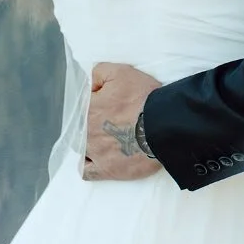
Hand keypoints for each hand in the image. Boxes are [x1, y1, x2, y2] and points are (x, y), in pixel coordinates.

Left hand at [83, 63, 162, 181]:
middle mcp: (86, 133)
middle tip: (109, 118)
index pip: (81, 104)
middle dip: (91, 122)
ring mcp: (96, 153)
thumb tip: (89, 81)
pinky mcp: (108, 169)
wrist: (164, 125)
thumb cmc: (143, 98)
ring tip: (105, 137)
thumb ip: (98, 72)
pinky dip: (87, 165)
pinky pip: (86, 171)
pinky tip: (94, 159)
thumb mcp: (120, 72)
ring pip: (81, 148)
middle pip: (80, 127)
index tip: (108, 101)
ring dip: (88, 142)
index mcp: (87, 109)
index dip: (95, 100)